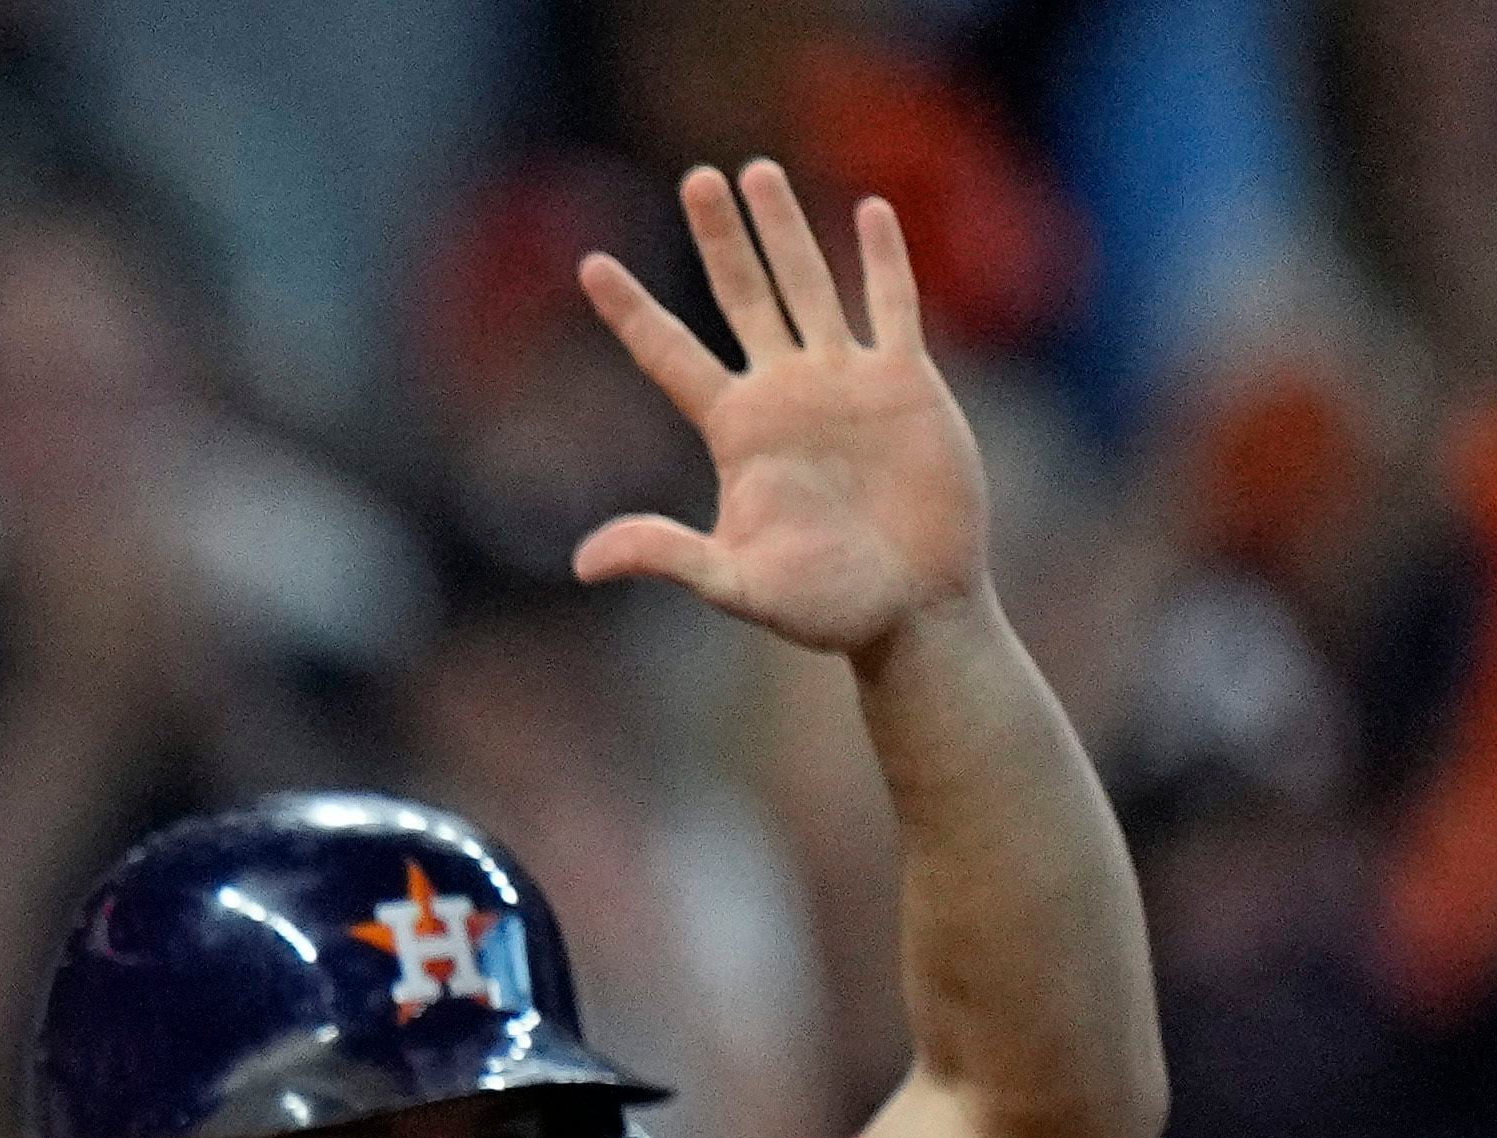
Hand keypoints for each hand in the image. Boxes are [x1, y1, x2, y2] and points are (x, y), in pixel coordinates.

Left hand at [574, 164, 989, 663]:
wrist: (912, 608)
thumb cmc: (823, 607)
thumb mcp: (735, 584)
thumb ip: (666, 557)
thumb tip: (583, 564)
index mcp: (735, 431)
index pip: (669, 355)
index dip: (630, 311)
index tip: (589, 263)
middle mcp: (783, 392)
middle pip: (741, 295)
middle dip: (719, 237)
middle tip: (695, 178)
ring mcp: (844, 380)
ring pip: (808, 283)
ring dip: (787, 227)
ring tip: (757, 170)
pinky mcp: (905, 381)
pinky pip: (893, 304)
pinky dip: (883, 259)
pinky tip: (870, 211)